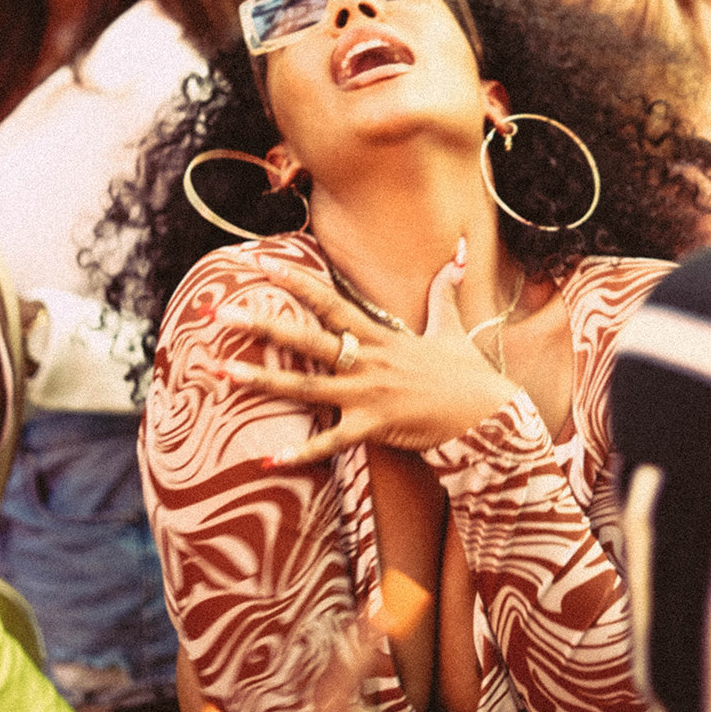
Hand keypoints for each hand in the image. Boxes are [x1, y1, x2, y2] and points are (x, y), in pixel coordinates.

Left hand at [217, 247, 519, 464]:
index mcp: (382, 337)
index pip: (333, 302)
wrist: (489, 413)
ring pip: (307, 385)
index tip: (264, 266)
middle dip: (263, 325)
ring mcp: (369, 394)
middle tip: (221, 313)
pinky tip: (268, 460)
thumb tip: (462, 252)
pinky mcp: (375, 426)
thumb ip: (446, 291)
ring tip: (221, 372)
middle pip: (309, 339)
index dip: (298, 283)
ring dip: (261, 380)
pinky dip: (301, 452)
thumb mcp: (453, 327)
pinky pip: (331, 441)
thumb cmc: (468, 373)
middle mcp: (369, 361)